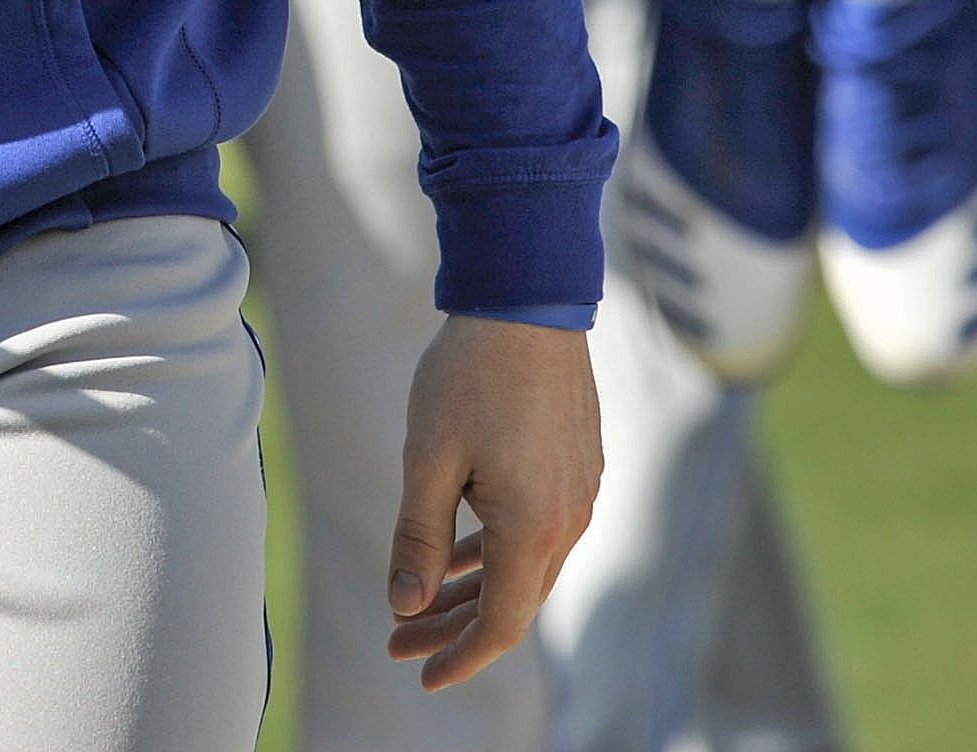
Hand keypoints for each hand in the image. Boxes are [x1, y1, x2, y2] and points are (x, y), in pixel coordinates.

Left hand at [387, 316, 600, 688]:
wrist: (527, 300)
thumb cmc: (469, 375)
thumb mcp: (427, 460)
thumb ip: (417, 539)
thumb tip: (405, 606)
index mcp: (532, 527)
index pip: (501, 624)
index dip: (461, 657)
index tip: (421, 676)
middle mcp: (568, 520)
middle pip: (512, 601)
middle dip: (454, 628)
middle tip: (397, 641)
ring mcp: (579, 493)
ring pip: (524, 567)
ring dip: (473, 591)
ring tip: (417, 605)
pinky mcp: (578, 467)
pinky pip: (536, 532)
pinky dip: (496, 553)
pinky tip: (459, 557)